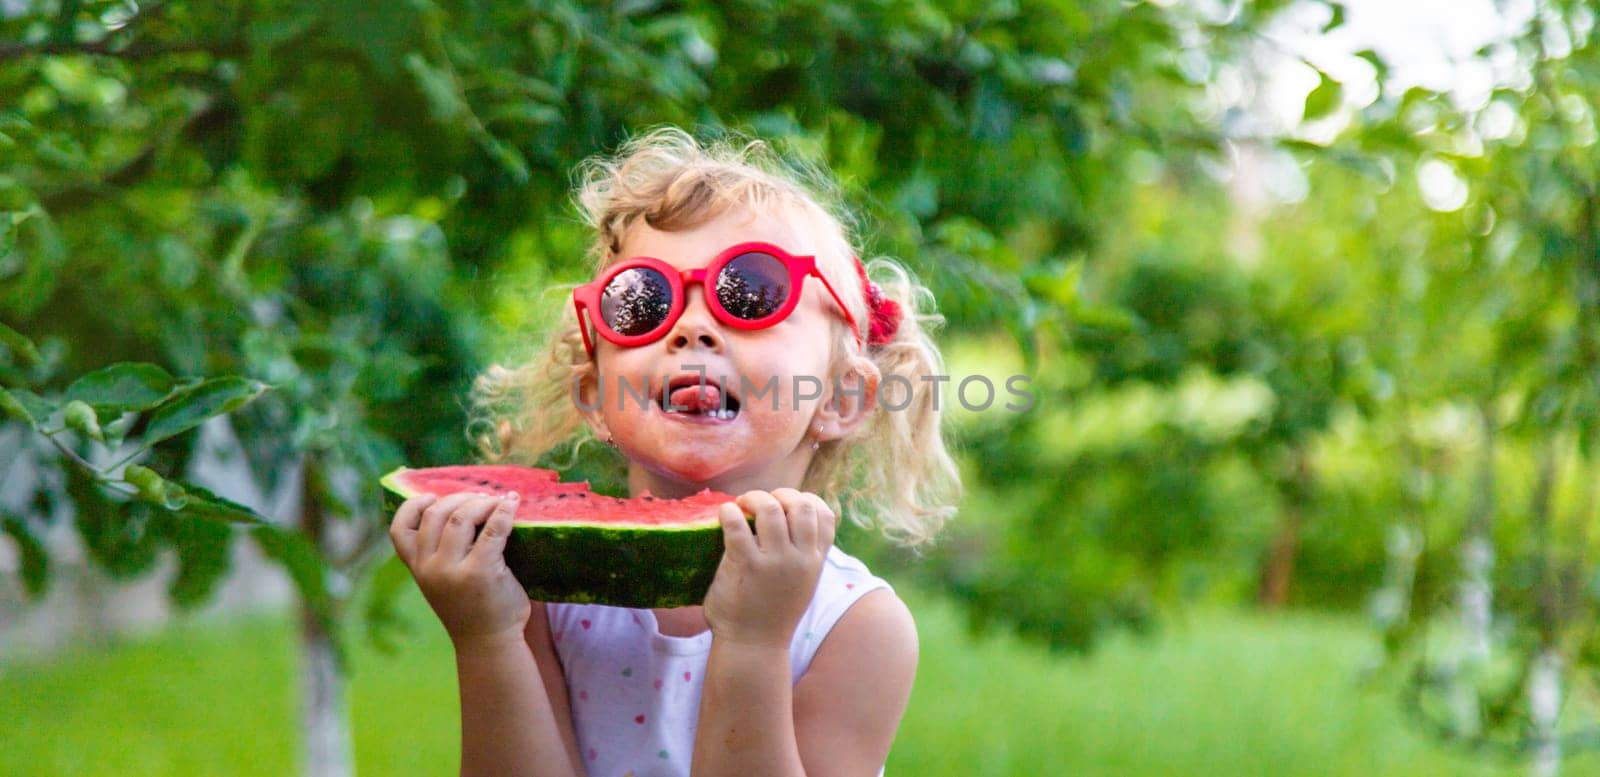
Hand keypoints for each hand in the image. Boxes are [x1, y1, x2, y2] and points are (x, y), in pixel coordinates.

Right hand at [389, 491, 530, 648]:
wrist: (489, 642)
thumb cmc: (472, 606)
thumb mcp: (442, 580)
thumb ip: (441, 551)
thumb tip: (464, 504)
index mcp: (417, 568)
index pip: (399, 529)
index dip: (414, 505)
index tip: (433, 496)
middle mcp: (429, 568)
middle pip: (437, 513)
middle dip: (461, 498)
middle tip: (482, 498)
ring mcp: (452, 571)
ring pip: (461, 516)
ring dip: (482, 502)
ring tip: (498, 502)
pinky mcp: (481, 572)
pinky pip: (493, 529)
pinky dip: (503, 511)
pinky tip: (512, 505)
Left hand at [703, 488, 838, 649]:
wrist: (753, 647)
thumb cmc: (772, 614)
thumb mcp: (802, 584)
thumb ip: (802, 557)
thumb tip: (791, 523)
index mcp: (814, 562)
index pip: (825, 515)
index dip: (807, 500)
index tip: (788, 503)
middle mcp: (800, 559)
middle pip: (802, 505)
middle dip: (782, 494)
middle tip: (762, 502)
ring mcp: (774, 562)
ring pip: (771, 508)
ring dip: (753, 498)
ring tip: (741, 505)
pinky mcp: (745, 566)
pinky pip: (737, 525)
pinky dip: (729, 512)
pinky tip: (725, 515)